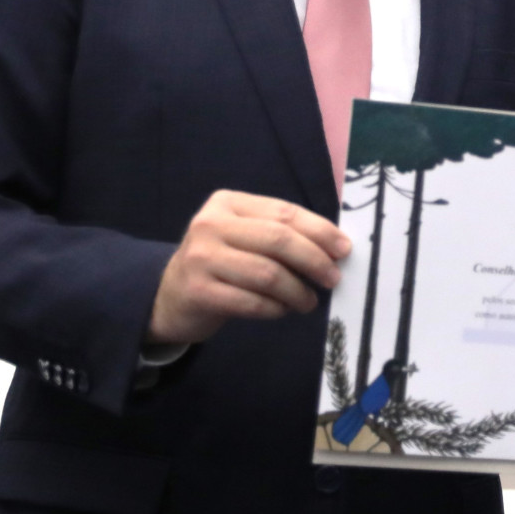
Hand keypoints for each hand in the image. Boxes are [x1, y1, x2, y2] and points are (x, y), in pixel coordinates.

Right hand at [147, 190, 349, 344]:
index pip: (284, 212)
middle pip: (278, 240)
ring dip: (297, 291)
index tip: (344, 249)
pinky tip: (282, 310)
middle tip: (333, 279)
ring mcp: (202, 257)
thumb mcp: (244, 237)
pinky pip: (252, 301)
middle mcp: (211, 224)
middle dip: (314, 260)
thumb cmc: (220, 263)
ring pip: (268, 274)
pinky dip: (275, 308)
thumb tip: (335, 246)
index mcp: (227, 203)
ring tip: (308, 301)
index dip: (319, 231)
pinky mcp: (199, 291)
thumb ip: (280, 234)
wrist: (170, 297)